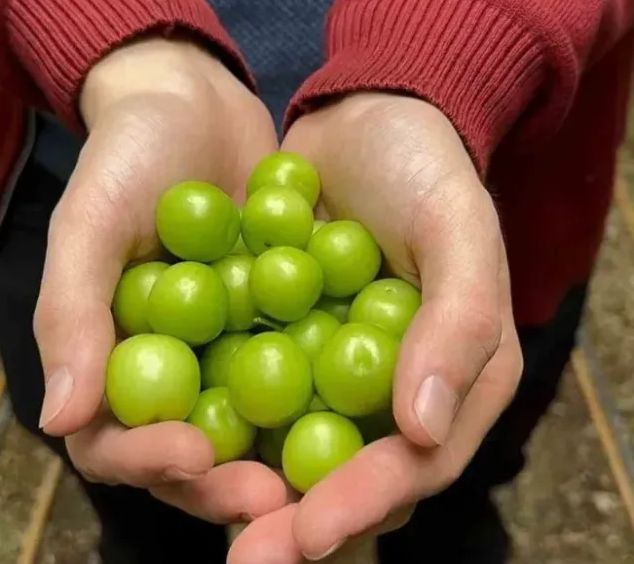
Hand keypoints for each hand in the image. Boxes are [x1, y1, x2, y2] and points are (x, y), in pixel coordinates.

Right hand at [33, 37, 287, 523]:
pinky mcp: (280, 330)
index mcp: (109, 362)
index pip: (113, 441)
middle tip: (276, 496)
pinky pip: (303, 375)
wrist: (192, 98)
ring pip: (252, 431)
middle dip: (228, 484)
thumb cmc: (125, 154)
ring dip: (284, 458)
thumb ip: (71, 313)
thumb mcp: (89, 222)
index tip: (191, 454)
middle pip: (191, 458)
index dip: (147, 460)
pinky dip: (328, 395)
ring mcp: (226, 356)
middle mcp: (169, 373)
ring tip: (328, 474)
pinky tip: (371, 406)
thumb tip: (59, 419)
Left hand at [229, 93, 522, 561]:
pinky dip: (221, 424)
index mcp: (455, 381)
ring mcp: (335, 377)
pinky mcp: (284, 349)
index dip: (364, 504)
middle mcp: (395, 396)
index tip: (308, 531)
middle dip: (296, 525)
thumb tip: (423, 432)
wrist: (361, 114)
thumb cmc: (424, 166)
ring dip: (249, 489)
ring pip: (293, 455)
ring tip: (200, 504)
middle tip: (244, 555)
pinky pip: (252, 400)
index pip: (415, 466)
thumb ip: (458, 323)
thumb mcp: (458, 227)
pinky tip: (175, 442)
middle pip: (348, 480)